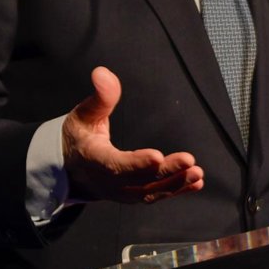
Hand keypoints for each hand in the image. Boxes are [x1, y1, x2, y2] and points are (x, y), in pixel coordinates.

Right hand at [62, 66, 204, 203]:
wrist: (73, 169)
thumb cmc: (80, 137)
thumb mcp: (84, 114)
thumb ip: (99, 96)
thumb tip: (103, 72)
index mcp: (95, 160)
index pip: (115, 165)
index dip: (136, 163)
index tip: (157, 156)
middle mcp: (109, 182)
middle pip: (139, 181)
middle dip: (165, 173)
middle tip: (188, 161)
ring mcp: (122, 192)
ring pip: (150, 192)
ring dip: (175, 184)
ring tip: (196, 173)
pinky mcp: (134, 195)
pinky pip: (156, 195)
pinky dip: (177, 190)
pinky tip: (196, 183)